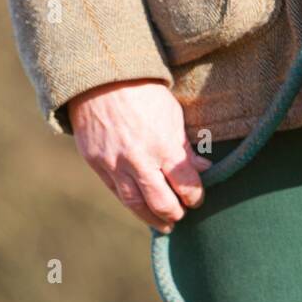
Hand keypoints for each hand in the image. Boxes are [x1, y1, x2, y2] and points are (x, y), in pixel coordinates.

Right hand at [68, 79, 211, 232]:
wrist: (99, 77)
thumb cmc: (142, 92)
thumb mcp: (172, 115)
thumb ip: (185, 147)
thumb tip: (203, 169)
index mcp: (162, 145)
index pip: (186, 186)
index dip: (195, 197)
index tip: (196, 199)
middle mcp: (138, 160)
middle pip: (161, 204)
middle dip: (175, 214)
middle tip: (181, 215)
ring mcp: (115, 164)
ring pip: (136, 205)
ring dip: (153, 219)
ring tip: (164, 224)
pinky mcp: (97, 164)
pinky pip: (116, 192)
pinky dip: (131, 204)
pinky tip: (141, 208)